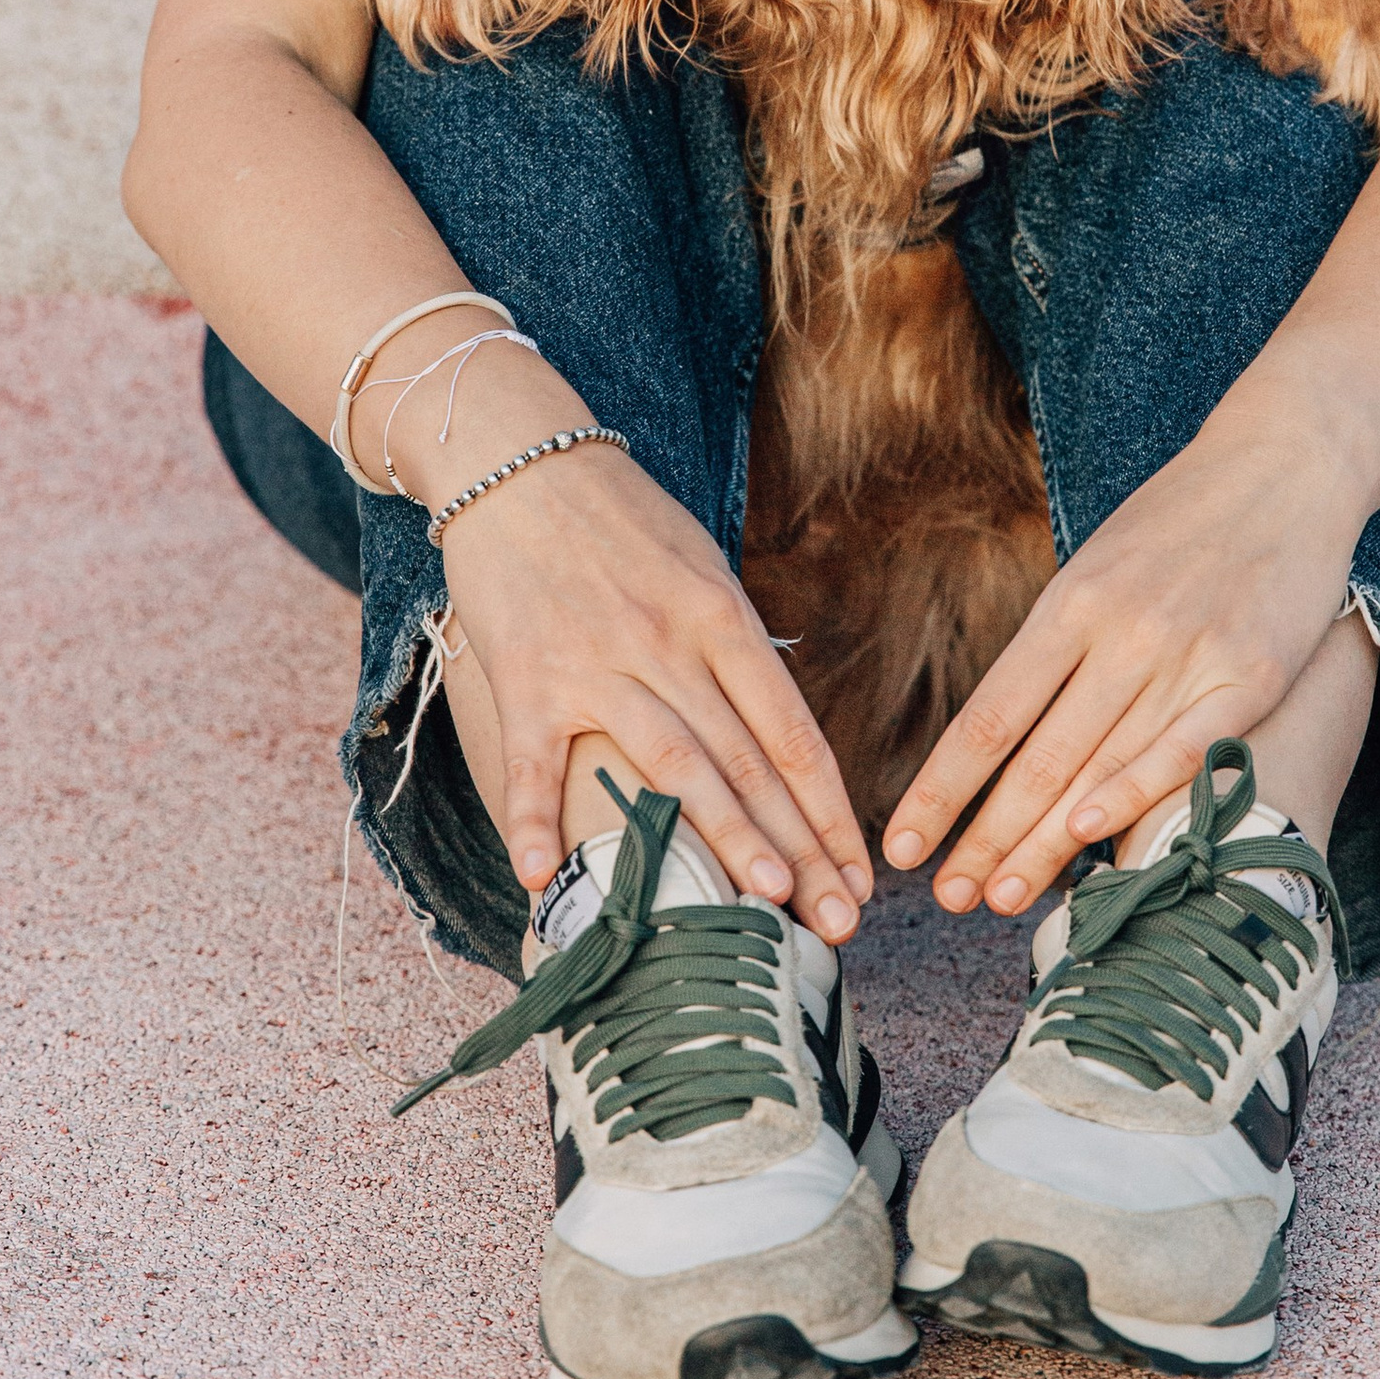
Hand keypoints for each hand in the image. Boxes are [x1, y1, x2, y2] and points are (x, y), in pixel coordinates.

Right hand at [409, 350, 873, 940]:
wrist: (519, 457)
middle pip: (748, 761)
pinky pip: (536, 762)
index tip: (860, 873)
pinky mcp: (528, 676)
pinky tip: (543, 880)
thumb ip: (735, 644)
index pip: (791, 731)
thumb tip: (777, 724)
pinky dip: (535, 821)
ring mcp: (598, 663)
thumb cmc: (619, 517)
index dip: (830, 810)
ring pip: (673, 763)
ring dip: (721, 838)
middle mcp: (669, 643)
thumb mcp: (700, 565)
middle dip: (799, 847)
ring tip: (761, 904)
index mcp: (721, 616)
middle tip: (838, 921)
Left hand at [881, 399, 1364, 912]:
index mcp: (1071, 604)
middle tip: (945, 899)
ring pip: (1100, 766)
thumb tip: (1008, 733)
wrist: (1286, 462)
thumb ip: (1060, 645)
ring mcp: (1186, 654)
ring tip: (998, 901)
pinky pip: (1185, 749)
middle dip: (985, 837)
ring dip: (1043, 842)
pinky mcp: (1251, 674)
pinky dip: (1134, 795)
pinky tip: (1089, 841)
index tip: (903, 843)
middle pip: (1037, 756)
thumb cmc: (1182, 521)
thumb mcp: (1101, 565)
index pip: (990, 716)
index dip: (944, 787)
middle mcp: (1119, 632)